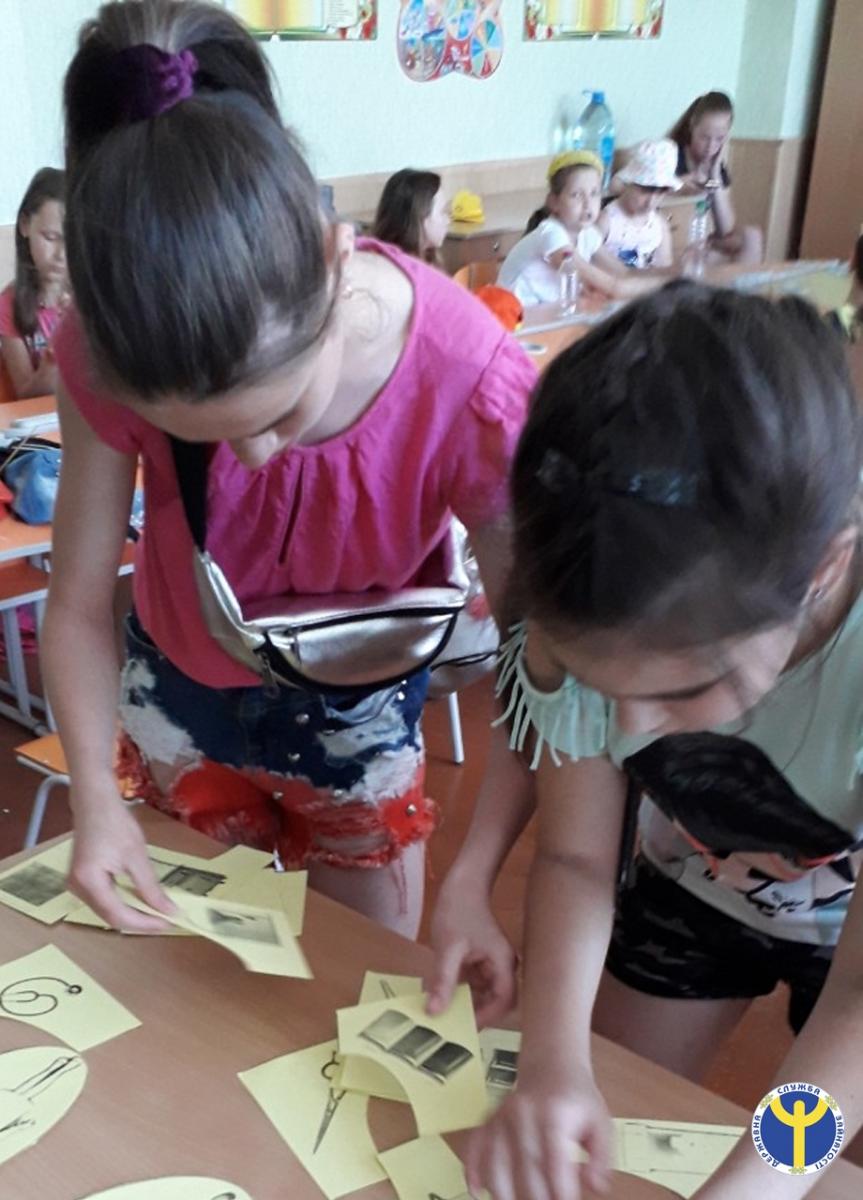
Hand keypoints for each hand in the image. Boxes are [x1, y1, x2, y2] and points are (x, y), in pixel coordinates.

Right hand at [68, 786, 174, 931]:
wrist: (95, 802)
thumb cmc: (115, 823)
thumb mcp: (137, 856)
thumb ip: (150, 887)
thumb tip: (168, 910)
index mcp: (88, 882)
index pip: (118, 916)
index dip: (144, 924)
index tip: (168, 924)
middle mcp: (77, 889)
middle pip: (111, 917)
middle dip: (140, 921)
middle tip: (166, 920)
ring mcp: (77, 885)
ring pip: (107, 911)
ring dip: (132, 913)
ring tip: (157, 913)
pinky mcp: (82, 880)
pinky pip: (104, 900)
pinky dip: (123, 903)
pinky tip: (141, 901)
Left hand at [424, 877, 517, 1025]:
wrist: (461, 884)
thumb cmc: (458, 911)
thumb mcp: (448, 948)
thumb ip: (443, 981)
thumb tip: (433, 1012)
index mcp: (503, 963)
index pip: (505, 1001)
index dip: (487, 1018)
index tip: (463, 1027)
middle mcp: (502, 967)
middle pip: (496, 1001)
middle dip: (475, 1014)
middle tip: (451, 1027)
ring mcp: (491, 965)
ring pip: (483, 995)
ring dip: (466, 1005)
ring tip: (444, 1016)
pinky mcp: (480, 962)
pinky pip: (474, 985)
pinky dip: (460, 993)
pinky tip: (442, 998)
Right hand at [465, 1069, 612, 1199]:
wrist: (552, 1065)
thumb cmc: (578, 1100)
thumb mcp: (601, 1124)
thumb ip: (601, 1158)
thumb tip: (595, 1188)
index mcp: (555, 1115)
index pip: (554, 1163)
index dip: (560, 1192)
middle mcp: (523, 1114)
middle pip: (524, 1168)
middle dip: (535, 1199)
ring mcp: (502, 1116)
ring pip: (495, 1161)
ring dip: (503, 1193)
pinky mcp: (489, 1119)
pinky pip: (475, 1145)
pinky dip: (472, 1170)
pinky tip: (476, 1191)